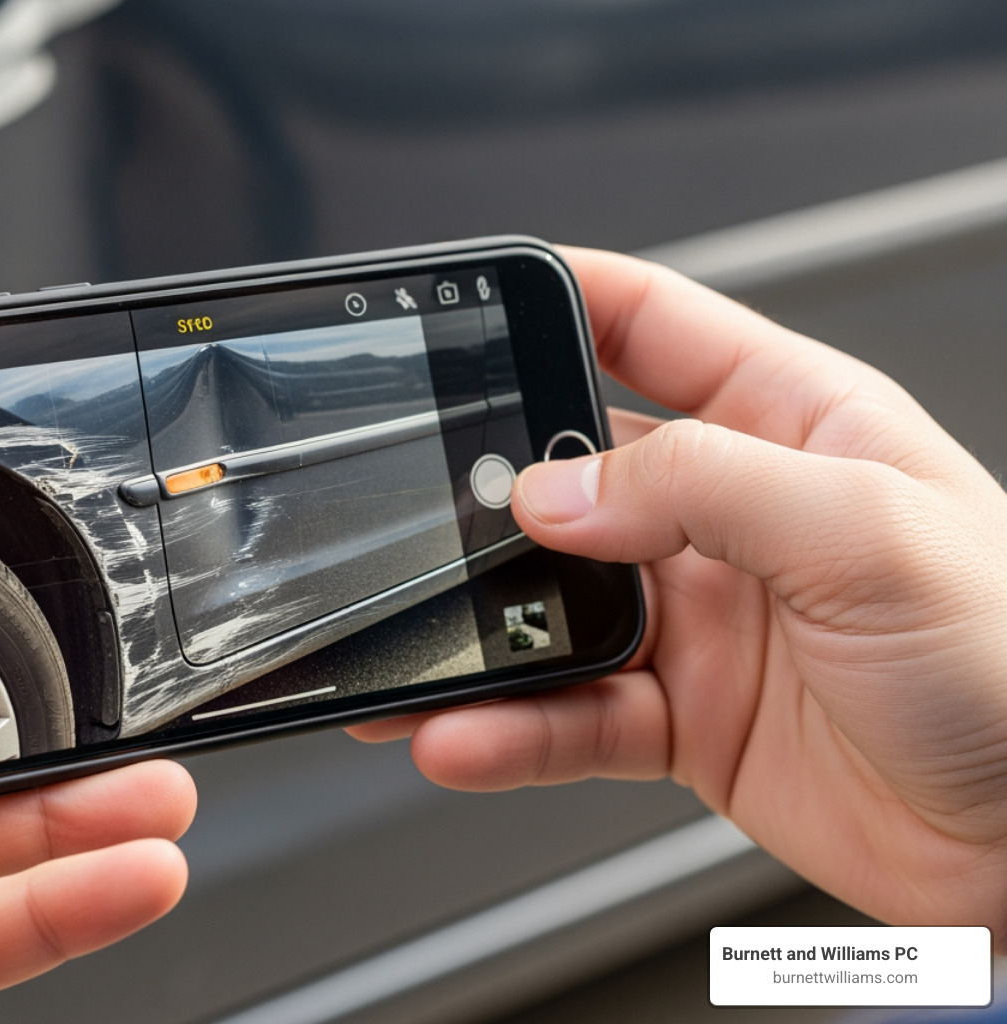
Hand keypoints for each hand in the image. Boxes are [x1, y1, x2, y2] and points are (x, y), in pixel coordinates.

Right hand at [351, 247, 1006, 932]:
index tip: (466, 304)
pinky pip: (571, 715)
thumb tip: (556, 489)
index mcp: (791, 422)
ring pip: (551, 606)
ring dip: (478, 631)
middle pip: (574, 473)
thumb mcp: (869, 532)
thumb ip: (702, 486)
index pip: (649, 324)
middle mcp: (733, 513)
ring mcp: (701, 618)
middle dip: (488, 488)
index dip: (556, 301)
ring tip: (414, 651)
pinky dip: (512, 729)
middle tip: (418, 511)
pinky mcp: (683, 717)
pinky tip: (469, 732)